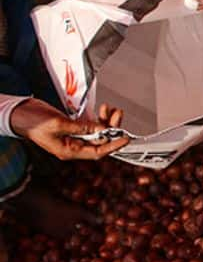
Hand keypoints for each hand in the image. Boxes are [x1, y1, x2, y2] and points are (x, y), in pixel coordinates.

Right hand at [9, 99, 128, 160]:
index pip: (97, 152)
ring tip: (112, 109)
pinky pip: (90, 125)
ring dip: (106, 121)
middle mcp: (73, 146)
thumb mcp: (59, 123)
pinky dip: (98, 118)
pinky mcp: (73, 128)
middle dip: (111, 128)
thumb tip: (102, 130)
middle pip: (99, 141)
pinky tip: (103, 109)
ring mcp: (73, 137)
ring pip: (97, 132)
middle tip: (118, 115)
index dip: (113, 146)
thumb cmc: (33, 121)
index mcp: (69, 151)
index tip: (125, 139)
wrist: (19, 113)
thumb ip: (82, 127)